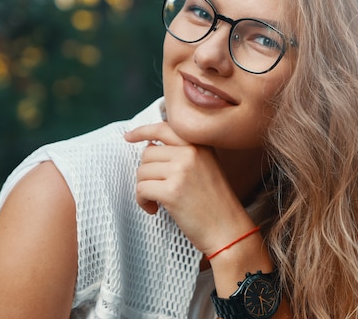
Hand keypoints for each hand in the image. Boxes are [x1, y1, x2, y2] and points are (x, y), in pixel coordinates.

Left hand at [124, 122, 255, 254]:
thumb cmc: (216, 203)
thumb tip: (149, 146)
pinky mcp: (172, 190)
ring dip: (144, 189)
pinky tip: (154, 209)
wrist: (228, 228)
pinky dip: (142, 201)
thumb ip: (183, 153)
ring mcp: (181, 170)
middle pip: (148, 153)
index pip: (164, 128)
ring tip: (157, 201)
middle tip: (157, 188)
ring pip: (142, 171)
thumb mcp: (207, 166)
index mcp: (200, 145)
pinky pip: (141, 189)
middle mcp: (191, 152)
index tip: (129, 136)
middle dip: (147, 173)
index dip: (143, 131)